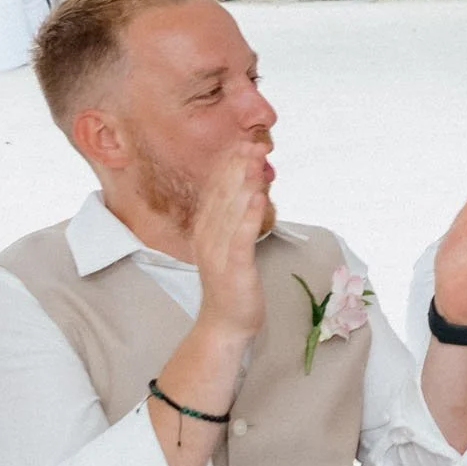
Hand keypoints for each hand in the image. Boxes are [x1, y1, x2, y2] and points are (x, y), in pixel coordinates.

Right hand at [188, 142, 269, 338]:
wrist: (226, 322)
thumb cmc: (233, 282)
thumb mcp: (231, 244)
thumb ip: (237, 218)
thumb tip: (252, 189)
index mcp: (206, 229)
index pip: (216, 191)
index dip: (230, 166)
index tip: (244, 142)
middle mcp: (208, 237)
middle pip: (223, 196)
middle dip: (239, 167)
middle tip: (255, 142)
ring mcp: (219, 253)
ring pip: (231, 211)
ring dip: (244, 184)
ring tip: (256, 160)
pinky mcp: (234, 269)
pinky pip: (241, 238)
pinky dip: (249, 216)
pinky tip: (260, 198)